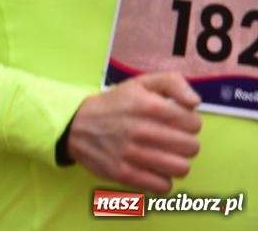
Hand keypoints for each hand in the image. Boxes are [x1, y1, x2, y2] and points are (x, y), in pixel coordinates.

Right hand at [66, 72, 201, 192]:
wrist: (76, 124)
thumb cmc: (115, 104)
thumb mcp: (140, 83)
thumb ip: (172, 83)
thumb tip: (194, 103)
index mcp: (148, 106)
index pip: (193, 123)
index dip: (187, 122)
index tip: (174, 122)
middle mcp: (141, 130)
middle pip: (191, 147)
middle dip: (183, 142)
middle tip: (169, 139)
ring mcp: (132, 155)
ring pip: (181, 168)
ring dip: (175, 162)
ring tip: (163, 155)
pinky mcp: (125, 175)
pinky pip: (164, 186)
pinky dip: (161, 179)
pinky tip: (152, 168)